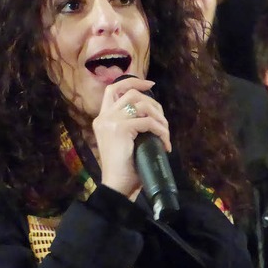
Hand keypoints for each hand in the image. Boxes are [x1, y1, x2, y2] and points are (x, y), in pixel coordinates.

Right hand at [93, 77, 170, 199]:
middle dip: (152, 102)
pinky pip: (148, 122)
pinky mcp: (121, 129)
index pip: (113, 88)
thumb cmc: (123, 168)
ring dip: (159, 117)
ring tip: (165, 132)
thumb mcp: (123, 140)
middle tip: (163, 119)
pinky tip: (165, 143)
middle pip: (131, 93)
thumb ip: (128, 124)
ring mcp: (111, 121)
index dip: (132, 81)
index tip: (150, 84)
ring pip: (141, 105)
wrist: (116, 186)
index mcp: (102, 118)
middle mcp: (104, 117)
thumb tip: (151, 113)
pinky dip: (161, 131)